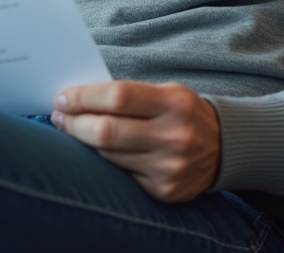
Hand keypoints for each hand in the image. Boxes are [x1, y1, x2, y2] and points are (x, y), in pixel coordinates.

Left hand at [51, 80, 220, 201]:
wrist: (224, 148)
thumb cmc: (182, 113)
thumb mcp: (166, 92)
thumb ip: (129, 94)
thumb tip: (78, 97)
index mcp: (175, 102)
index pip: (118, 97)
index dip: (83, 97)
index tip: (63, 98)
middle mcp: (175, 136)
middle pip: (107, 130)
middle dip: (74, 122)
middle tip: (59, 115)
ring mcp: (170, 167)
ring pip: (108, 154)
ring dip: (84, 142)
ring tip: (73, 130)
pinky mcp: (164, 190)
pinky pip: (120, 174)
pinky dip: (105, 161)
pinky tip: (98, 150)